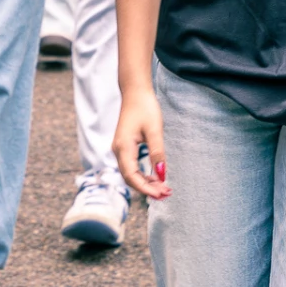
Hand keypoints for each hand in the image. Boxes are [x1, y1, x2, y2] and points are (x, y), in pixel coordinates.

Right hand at [112, 86, 169, 200]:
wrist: (135, 91)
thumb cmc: (145, 108)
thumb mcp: (155, 130)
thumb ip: (157, 153)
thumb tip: (161, 175)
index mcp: (123, 148)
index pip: (132, 177)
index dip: (146, 189)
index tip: (161, 195)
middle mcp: (118, 151)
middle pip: (130, 178)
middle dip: (147, 189)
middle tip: (167, 193)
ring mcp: (120, 149)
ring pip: (130, 174)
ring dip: (145, 183)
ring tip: (163, 188)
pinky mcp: (124, 146)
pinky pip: (131, 167)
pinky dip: (142, 175)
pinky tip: (155, 177)